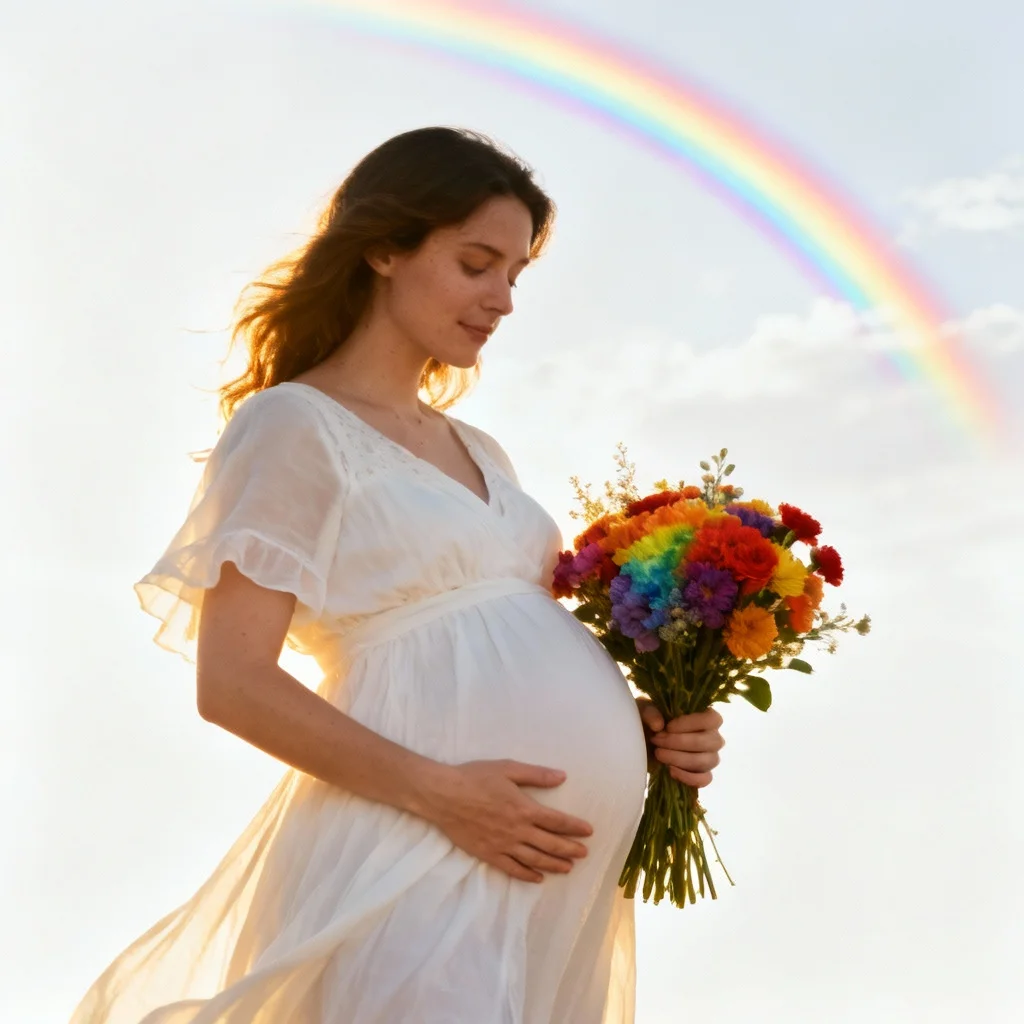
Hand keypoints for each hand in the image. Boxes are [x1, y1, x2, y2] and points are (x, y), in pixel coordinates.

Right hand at [425, 760, 592, 883]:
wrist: (443, 795)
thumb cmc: (475, 777)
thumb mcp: (507, 768)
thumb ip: (536, 775)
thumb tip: (562, 776)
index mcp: (524, 808)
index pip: (557, 821)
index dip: (575, 827)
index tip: (588, 832)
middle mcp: (518, 831)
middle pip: (550, 844)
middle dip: (570, 850)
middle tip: (584, 854)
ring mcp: (503, 845)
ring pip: (535, 860)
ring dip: (554, 865)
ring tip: (568, 868)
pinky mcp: (489, 855)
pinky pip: (513, 869)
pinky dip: (527, 875)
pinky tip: (537, 878)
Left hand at [635, 697, 724, 787]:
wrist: (645, 742)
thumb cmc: (651, 721)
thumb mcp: (645, 710)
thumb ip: (649, 712)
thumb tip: (658, 725)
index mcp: (706, 716)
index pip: (712, 719)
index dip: (691, 723)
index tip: (668, 727)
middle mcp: (713, 736)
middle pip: (711, 742)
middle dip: (680, 742)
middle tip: (657, 740)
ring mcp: (710, 757)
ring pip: (706, 761)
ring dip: (680, 759)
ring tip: (659, 754)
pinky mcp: (702, 774)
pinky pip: (704, 779)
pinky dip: (688, 777)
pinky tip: (670, 770)